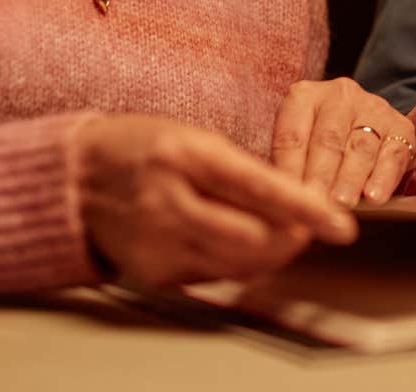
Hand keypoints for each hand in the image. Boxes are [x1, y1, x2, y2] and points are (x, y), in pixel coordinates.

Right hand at [74, 114, 355, 288]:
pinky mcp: (151, 272)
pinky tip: (234, 243)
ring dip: (270, 254)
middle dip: (292, 238)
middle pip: (253, 238)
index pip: (259, 187)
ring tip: (279, 234)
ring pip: (238, 264)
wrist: (74, 178)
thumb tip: (295, 203)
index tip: (341, 226)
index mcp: (185, 154)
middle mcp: (169, 200)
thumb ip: (239, 169)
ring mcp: (157, 241)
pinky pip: (212, 277)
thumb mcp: (192, 138)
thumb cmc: (143, 147)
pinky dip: (235, 263)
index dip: (306, 209)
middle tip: (309, 228)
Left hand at [271, 77, 415, 206]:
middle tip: (316, 206)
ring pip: (360, 147)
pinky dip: (383, 178)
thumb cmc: (320, 148)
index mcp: (305, 96)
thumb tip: (284, 201)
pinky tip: (374, 197)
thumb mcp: (299, 149)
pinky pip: (393, 154)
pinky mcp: (402, 127)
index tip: (288, 199)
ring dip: (350, 179)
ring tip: (342, 205)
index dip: (289, 170)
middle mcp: (340, 95)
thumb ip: (290, 169)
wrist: (366, 131)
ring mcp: (374, 108)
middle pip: (327, 139)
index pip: (292, 135)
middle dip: (320, 177)